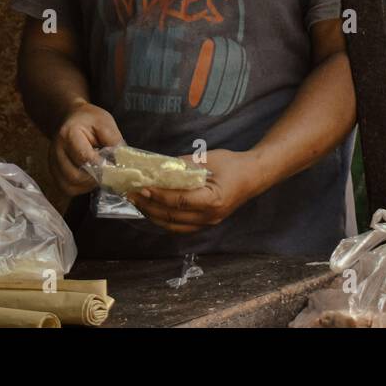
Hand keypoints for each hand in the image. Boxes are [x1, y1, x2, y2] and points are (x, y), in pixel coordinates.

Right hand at [49, 102, 122, 196]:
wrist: (70, 118)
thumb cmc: (89, 120)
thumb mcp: (105, 122)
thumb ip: (114, 141)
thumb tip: (121, 163)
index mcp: (69, 134)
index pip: (84, 157)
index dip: (102, 166)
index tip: (115, 168)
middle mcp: (56, 151)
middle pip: (75, 176)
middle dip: (95, 179)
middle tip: (108, 174)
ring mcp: (52, 163)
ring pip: (70, 186)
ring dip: (88, 186)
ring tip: (99, 175)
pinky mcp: (54, 173)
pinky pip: (66, 189)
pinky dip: (80, 189)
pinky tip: (89, 179)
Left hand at [128, 149, 263, 233]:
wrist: (254, 176)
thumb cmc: (233, 164)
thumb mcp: (208, 158)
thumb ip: (183, 163)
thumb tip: (158, 165)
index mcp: (213, 200)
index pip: (178, 201)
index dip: (157, 195)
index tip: (141, 186)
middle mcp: (209, 217)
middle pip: (172, 216)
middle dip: (149, 206)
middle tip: (131, 193)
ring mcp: (208, 223)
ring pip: (173, 225)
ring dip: (153, 215)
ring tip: (138, 202)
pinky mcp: (206, 223)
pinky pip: (180, 226)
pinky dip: (164, 219)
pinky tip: (153, 209)